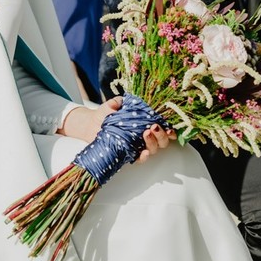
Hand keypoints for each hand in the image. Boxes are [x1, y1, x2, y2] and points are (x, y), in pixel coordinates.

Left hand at [60, 97, 174, 162]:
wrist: (90, 125)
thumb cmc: (104, 115)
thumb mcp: (112, 105)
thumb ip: (119, 101)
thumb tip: (123, 101)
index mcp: (144, 123)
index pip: (163, 128)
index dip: (170, 129)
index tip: (169, 126)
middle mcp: (144, 136)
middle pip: (162, 141)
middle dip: (162, 135)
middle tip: (154, 127)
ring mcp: (137, 146)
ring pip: (153, 149)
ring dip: (153, 142)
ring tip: (146, 133)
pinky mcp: (129, 154)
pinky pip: (139, 159)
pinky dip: (143, 156)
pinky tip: (143, 152)